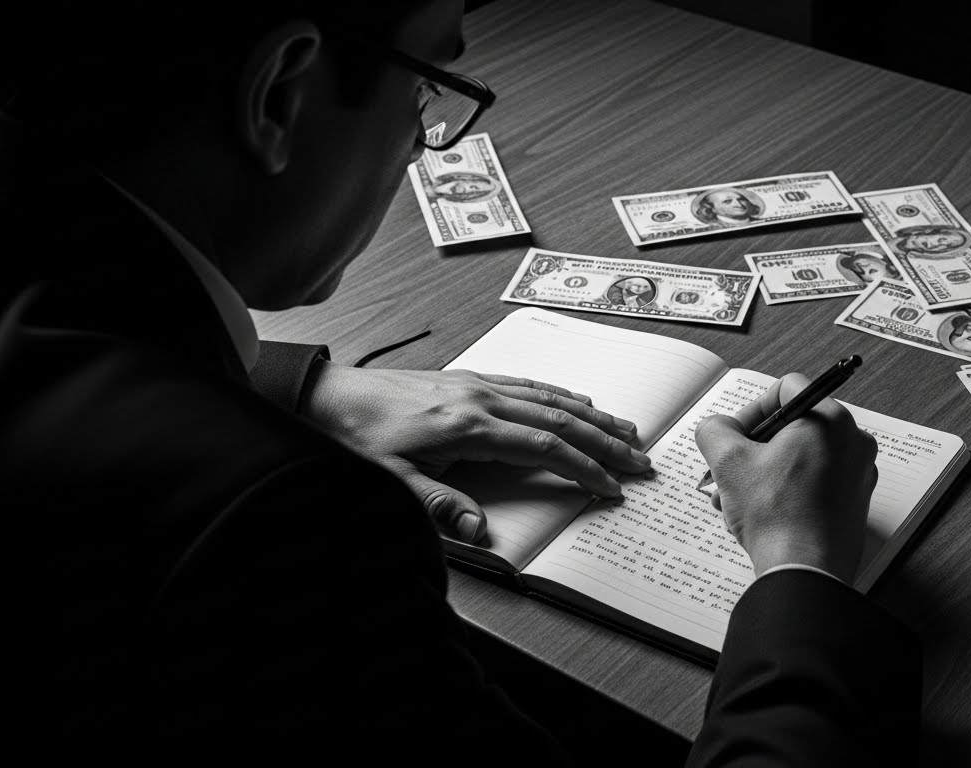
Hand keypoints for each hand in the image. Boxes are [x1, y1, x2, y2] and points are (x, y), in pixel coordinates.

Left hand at [302, 362, 649, 542]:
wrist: (328, 396)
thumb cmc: (357, 439)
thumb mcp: (392, 482)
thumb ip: (440, 506)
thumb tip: (482, 532)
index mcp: (468, 425)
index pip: (543, 447)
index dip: (583, 468)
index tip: (612, 487)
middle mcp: (482, 398)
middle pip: (560, 418)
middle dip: (606, 441)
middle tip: (642, 460)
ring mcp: (478, 384)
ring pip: (551, 397)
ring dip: (594, 415)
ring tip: (628, 430)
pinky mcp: (470, 379)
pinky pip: (530, 384)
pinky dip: (563, 394)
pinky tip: (580, 400)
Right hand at [694, 374, 877, 582]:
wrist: (805, 571)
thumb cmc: (775, 515)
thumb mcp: (728, 462)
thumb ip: (715, 430)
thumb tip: (718, 427)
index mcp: (830, 420)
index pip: (787, 388)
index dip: (753, 408)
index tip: (735, 434)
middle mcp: (853, 442)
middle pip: (794, 426)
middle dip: (754, 448)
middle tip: (730, 470)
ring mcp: (858, 474)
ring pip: (801, 457)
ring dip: (763, 472)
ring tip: (735, 499)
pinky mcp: (854, 502)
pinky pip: (815, 482)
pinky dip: (786, 490)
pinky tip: (758, 514)